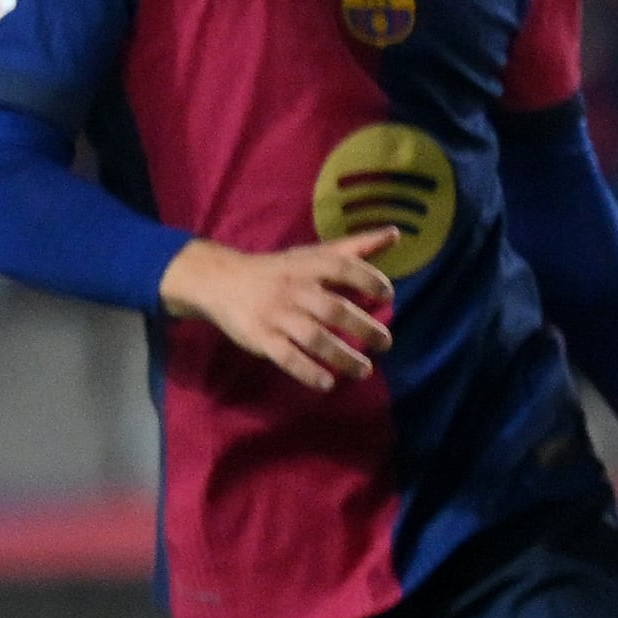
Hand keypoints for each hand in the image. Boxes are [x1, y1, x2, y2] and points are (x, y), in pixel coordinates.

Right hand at [163, 236, 393, 388]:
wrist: (221, 280)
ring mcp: (276, 315)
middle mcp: (294, 289)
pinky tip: (327, 383)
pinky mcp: (260, 337)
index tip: (387, 295)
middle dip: (363, 327)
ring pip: (313, 337)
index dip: (367, 279)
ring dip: (342, 357)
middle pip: (333, 309)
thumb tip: (396, 234)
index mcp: (309, 266)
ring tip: (364, 370)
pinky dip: (306, 371)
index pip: (342, 268)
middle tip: (385, 343)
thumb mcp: (315, 254)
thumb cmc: (281, 269)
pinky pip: (286, 357)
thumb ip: (356, 248)